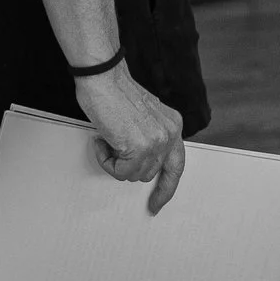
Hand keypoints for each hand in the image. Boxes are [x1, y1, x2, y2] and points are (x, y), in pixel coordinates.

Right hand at [75, 61, 186, 213]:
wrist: (104, 78)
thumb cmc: (116, 92)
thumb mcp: (144, 116)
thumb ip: (149, 136)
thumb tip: (140, 160)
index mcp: (173, 125)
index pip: (177, 165)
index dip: (167, 187)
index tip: (158, 202)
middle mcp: (170, 134)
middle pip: (151, 173)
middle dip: (129, 168)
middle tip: (113, 161)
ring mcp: (156, 142)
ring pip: (134, 174)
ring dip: (116, 162)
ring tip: (107, 138)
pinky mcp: (139, 148)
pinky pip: (119, 172)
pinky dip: (106, 161)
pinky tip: (102, 140)